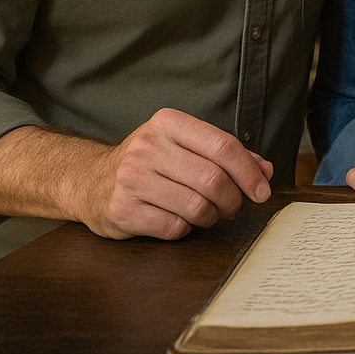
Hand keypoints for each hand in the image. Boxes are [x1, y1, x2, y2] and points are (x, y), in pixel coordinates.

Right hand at [78, 107, 273, 239]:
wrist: (89, 181)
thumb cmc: (148, 164)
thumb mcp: (183, 146)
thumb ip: (225, 155)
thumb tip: (265, 171)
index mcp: (168, 123)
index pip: (224, 146)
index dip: (249, 172)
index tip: (262, 191)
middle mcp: (147, 146)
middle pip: (213, 179)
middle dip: (232, 200)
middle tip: (232, 208)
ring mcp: (131, 178)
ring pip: (196, 206)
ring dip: (210, 217)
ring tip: (206, 214)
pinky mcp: (121, 209)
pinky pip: (173, 227)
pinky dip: (185, 229)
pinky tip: (178, 221)